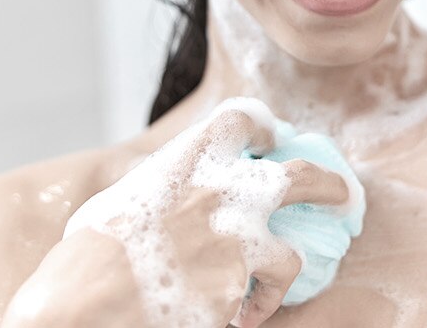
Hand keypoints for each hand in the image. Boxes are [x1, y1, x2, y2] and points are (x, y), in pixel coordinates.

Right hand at [3, 105, 351, 326]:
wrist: (85, 302)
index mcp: (188, 159)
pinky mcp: (241, 287)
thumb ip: (156, 190)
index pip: (242, 120)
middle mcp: (224, 191)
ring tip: (281, 282)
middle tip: (342, 196)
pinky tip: (239, 320)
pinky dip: (254, 310)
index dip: (262, 128)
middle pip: (302, 175)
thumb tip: (163, 197)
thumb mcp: (117, 202)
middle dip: (329, 187)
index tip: (270, 139)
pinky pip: (262, 300)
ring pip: (292, 254)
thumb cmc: (84, 257)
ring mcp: (239, 240)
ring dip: (286, 272)